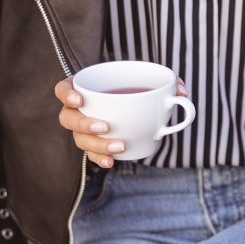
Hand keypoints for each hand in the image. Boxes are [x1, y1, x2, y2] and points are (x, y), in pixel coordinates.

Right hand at [55, 77, 189, 168]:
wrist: (142, 107)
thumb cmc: (142, 87)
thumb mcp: (156, 81)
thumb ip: (169, 82)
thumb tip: (181, 94)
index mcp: (85, 88)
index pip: (63, 89)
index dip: (66, 94)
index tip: (80, 100)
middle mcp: (79, 110)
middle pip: (68, 118)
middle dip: (84, 124)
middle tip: (106, 127)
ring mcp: (85, 129)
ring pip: (79, 139)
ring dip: (97, 145)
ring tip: (120, 146)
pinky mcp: (95, 144)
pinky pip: (90, 155)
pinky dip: (100, 159)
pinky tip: (111, 162)